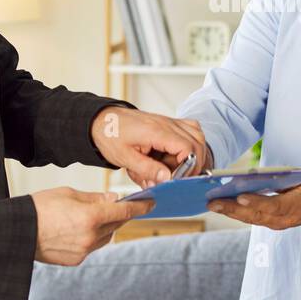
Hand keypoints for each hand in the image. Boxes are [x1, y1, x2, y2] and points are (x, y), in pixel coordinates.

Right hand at [29, 187, 154, 265]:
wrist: (16, 232)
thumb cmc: (39, 208)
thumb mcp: (68, 193)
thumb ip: (94, 198)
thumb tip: (113, 199)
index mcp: (91, 216)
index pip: (124, 211)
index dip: (140, 206)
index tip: (151, 203)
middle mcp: (90, 236)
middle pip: (116, 223)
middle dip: (119, 214)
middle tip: (117, 205)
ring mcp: (83, 251)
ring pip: (105, 237)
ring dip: (105, 227)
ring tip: (90, 216)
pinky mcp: (75, 260)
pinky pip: (92, 247)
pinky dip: (91, 238)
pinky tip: (77, 230)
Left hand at [89, 107, 207, 187]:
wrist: (103, 121)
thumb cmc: (111, 135)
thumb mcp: (125, 157)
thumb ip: (148, 169)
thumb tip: (167, 178)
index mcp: (156, 131)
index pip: (188, 147)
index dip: (189, 166)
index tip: (179, 178)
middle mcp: (166, 123)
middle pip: (197, 142)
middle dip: (193, 163)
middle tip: (178, 177)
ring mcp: (169, 122)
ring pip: (197, 135)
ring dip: (193, 154)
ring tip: (176, 167)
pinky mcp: (168, 124)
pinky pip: (190, 130)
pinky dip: (190, 143)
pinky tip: (177, 156)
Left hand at [208, 178, 300, 231]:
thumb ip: (281, 178)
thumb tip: (254, 175)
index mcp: (298, 204)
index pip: (274, 205)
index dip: (256, 202)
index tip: (239, 197)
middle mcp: (286, 219)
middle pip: (257, 215)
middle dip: (233, 209)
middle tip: (213, 203)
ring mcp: (279, 224)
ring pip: (251, 219)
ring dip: (231, 212)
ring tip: (213, 205)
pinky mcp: (273, 224)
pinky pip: (253, 219)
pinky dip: (237, 213)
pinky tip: (223, 207)